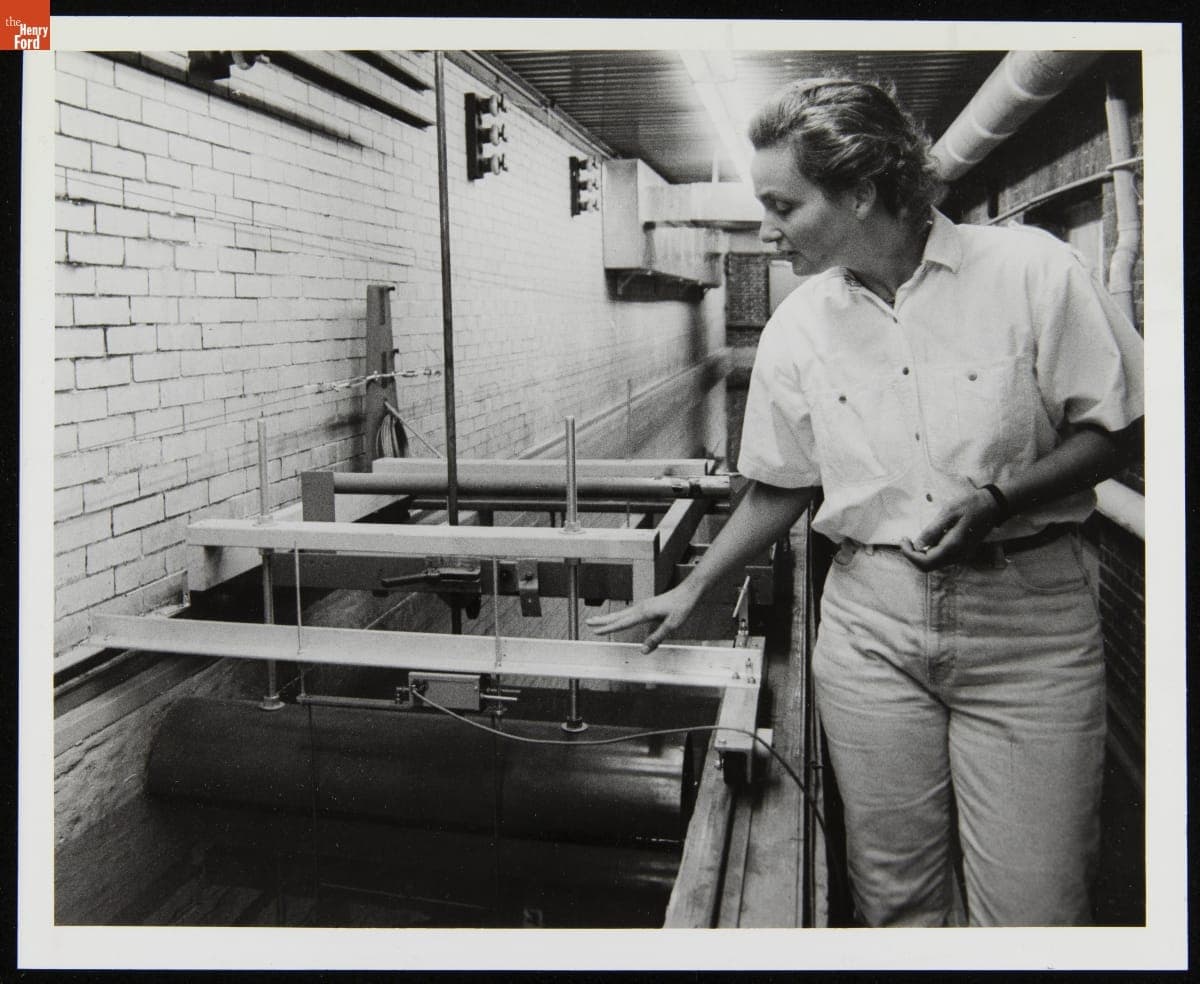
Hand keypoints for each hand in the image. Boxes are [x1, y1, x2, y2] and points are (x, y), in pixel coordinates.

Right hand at [585, 581, 700, 653]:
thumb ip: (656, 638)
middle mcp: (641, 607)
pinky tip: (619, 618)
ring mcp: (643, 605)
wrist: (689, 591)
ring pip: (622, 613)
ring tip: (598, 620)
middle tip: (588, 623)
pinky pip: (629, 612)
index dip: (608, 628)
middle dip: (602, 620)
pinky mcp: (648, 605)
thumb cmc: (682, 607)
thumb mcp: (671, 626)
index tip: (595, 632)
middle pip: (617, 616)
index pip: (622, 623)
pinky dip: (619, 616)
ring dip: (609, 617)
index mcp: (644, 612)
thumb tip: (643, 651)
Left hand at [899, 487, 1001, 570]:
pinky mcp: (962, 552)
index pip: (925, 562)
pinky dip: (929, 553)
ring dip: (920, 555)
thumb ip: (932, 531)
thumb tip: (917, 545)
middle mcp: (957, 555)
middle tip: (905, 540)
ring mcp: (961, 555)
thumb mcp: (948, 513)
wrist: (992, 505)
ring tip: (913, 539)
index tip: (903, 540)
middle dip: (913, 556)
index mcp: (953, 547)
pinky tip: (926, 540)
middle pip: (928, 567)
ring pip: (934, 564)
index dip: (909, 554)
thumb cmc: (970, 505)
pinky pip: (941, 559)